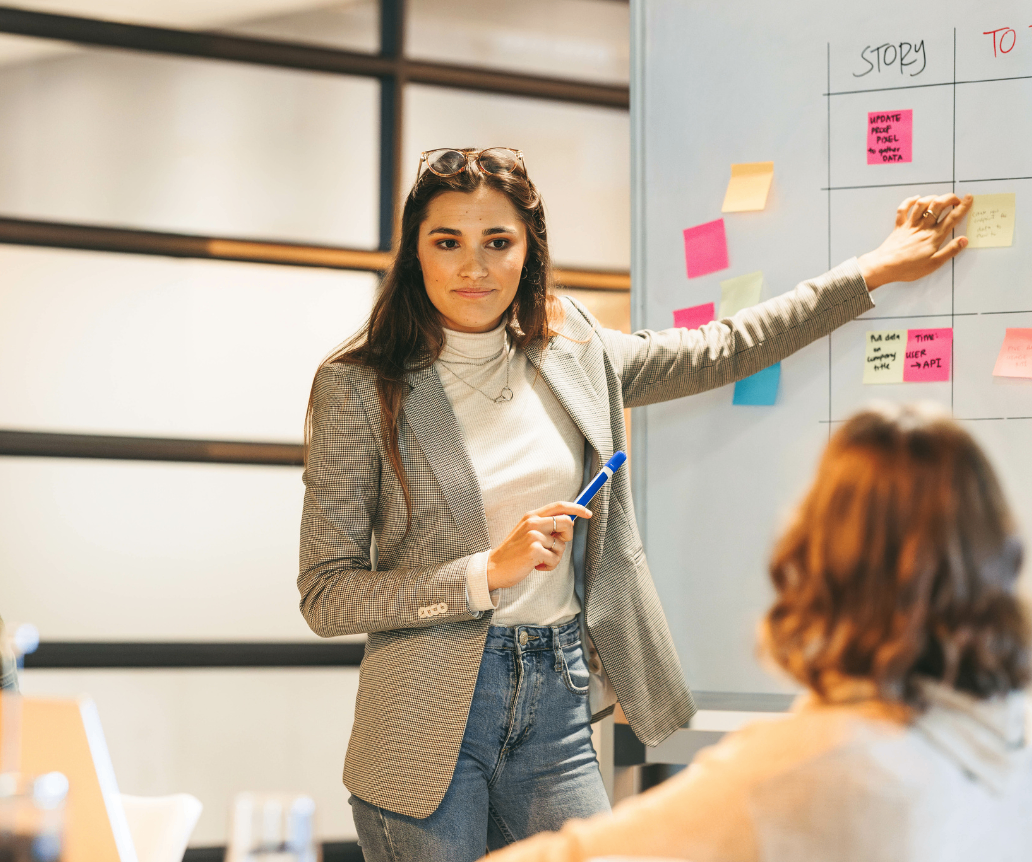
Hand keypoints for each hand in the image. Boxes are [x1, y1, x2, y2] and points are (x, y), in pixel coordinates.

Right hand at [486, 502, 591, 590]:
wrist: (494, 568)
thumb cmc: (515, 552)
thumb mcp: (528, 533)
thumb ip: (545, 526)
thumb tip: (569, 522)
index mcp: (532, 516)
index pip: (559, 505)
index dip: (577, 508)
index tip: (588, 513)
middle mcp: (533, 522)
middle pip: (567, 522)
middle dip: (568, 536)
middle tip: (555, 546)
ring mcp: (533, 536)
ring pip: (562, 545)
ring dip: (554, 556)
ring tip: (539, 559)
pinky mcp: (534, 550)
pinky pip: (555, 559)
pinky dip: (549, 566)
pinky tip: (536, 566)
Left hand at [857, 193, 971, 289]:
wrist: (883, 266)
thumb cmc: (908, 268)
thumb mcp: (933, 264)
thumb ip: (950, 251)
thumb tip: (964, 240)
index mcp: (933, 237)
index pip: (952, 218)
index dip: (962, 207)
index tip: (969, 199)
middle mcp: (923, 227)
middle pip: (938, 205)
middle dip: (949, 198)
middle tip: (956, 198)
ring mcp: (910, 225)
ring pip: (921, 204)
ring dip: (931, 198)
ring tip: (938, 199)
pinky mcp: (899, 227)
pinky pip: (903, 209)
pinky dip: (909, 201)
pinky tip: (916, 198)